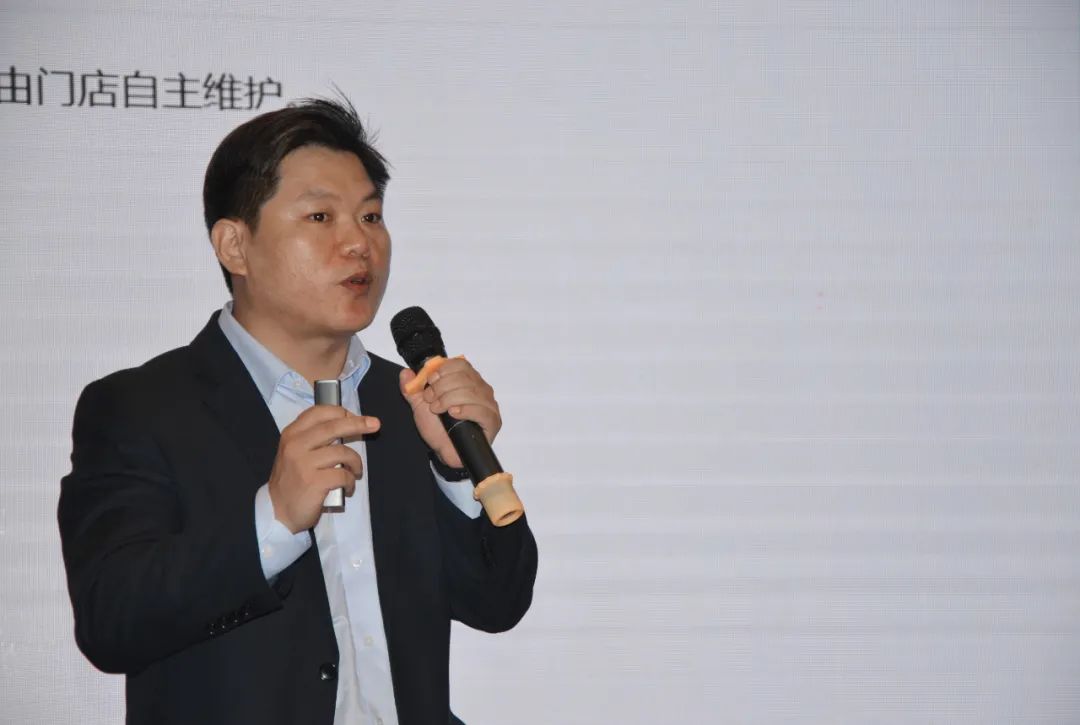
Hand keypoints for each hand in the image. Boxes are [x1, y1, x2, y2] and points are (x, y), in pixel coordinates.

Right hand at [267, 405, 380, 532]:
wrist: (277, 511)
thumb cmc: (292, 480)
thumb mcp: (294, 452)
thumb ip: (312, 438)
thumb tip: (345, 424)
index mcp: (291, 435)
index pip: (318, 412)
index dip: (340, 412)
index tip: (354, 416)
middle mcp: (296, 445)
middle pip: (333, 427)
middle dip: (358, 424)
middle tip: (375, 424)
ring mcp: (304, 464)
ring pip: (342, 452)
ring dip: (356, 462)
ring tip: (356, 472)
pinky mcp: (314, 482)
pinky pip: (343, 475)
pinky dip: (350, 481)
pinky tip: (347, 488)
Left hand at [399, 358, 501, 468]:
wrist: (444, 452)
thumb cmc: (437, 428)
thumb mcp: (421, 405)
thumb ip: (412, 388)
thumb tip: (405, 373)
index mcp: (468, 380)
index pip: (461, 364)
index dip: (443, 370)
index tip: (430, 382)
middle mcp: (482, 389)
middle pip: (465, 377)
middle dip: (442, 387)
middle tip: (430, 399)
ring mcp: (489, 405)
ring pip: (471, 392)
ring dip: (449, 399)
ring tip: (438, 409)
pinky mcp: (492, 421)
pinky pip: (481, 410)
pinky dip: (465, 410)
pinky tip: (453, 414)